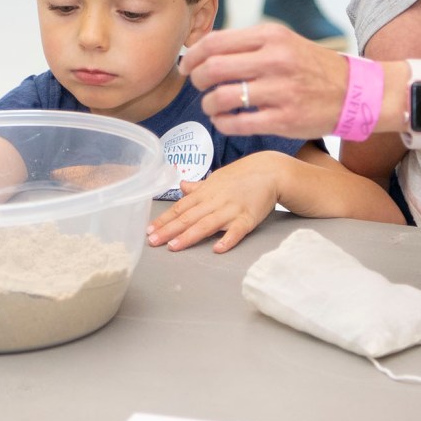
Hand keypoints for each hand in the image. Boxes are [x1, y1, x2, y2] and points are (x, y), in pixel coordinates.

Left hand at [147, 154, 284, 252]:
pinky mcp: (248, 218)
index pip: (180, 207)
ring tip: (174, 246)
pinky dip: (227, 239)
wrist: (271, 171)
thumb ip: (199, 187)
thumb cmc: (242, 176)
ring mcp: (231, 209)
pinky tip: (217, 249)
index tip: (149, 230)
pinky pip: (237, 230)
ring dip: (190, 236)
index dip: (164, 219)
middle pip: (189, 217)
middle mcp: (215, 201)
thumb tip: (182, 186)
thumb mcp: (217, 178)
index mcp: (206, 192)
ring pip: (207, 224)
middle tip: (153, 241)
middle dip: (169, 230)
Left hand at [180, 24, 350, 137]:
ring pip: (222, 98)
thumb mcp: (284, 41)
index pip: (216, 42)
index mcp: (272, 36)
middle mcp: (275, 60)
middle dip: (196, 79)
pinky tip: (225, 120)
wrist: (355, 92)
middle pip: (213, 68)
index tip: (187, 65)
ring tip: (211, 105)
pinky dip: (223, 123)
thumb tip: (204, 50)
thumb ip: (248, 44)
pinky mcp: (284, 120)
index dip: (193, 55)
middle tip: (197, 85)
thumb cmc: (312, 66)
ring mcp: (280, 91)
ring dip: (208, 104)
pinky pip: (237, 123)